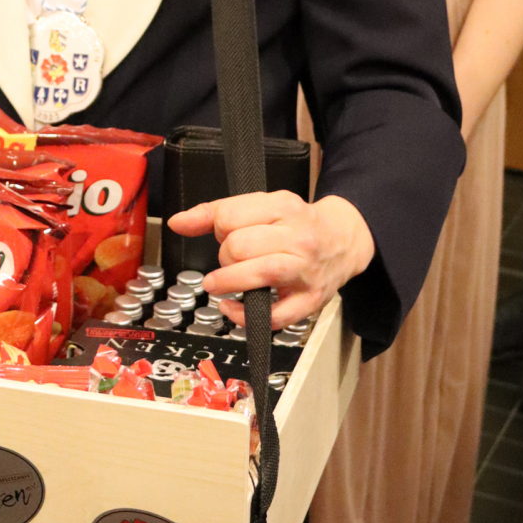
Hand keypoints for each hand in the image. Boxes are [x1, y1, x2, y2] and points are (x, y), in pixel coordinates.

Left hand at [167, 191, 374, 328]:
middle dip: (224, 254)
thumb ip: (217, 211)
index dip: (217, 226)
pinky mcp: (310, 301)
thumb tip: (177, 222)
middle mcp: (297, 238)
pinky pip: (273, 315)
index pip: (230, 216)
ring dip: (227, 281)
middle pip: (238, 246)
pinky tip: (232, 308)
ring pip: (257, 274)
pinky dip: (244, 316)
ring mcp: (305, 271)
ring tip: (217, 282)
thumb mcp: (263, 206)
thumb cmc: (298, 224)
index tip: (222, 232)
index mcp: (284, 207)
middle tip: (231, 257)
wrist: (345, 241)